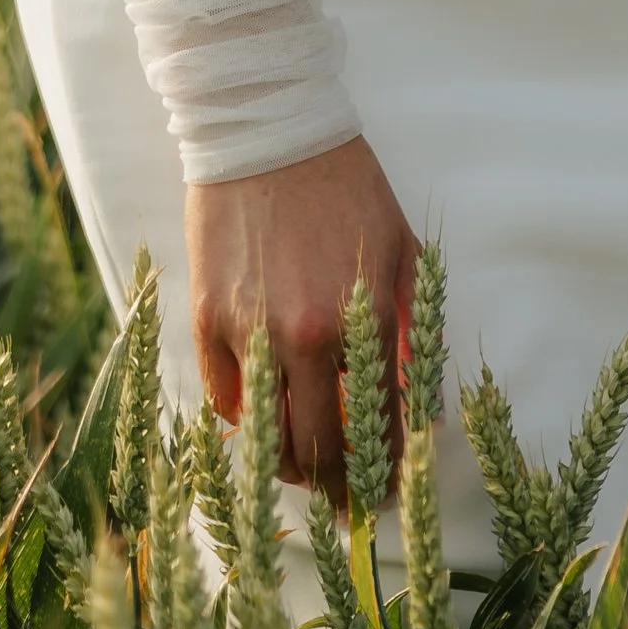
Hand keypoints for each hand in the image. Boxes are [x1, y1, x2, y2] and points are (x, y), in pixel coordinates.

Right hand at [187, 133, 416, 484]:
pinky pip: (224, 399)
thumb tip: (421, 405)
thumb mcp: (402, 249)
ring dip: (289, 462)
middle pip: (317, 451)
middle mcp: (302, 335)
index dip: (384, 472)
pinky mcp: (206, 317)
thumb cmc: (346, 184)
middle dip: (336, 486)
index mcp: (360, 319)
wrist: (271, 128)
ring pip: (266, 437)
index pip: (376, 428)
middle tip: (345, 500)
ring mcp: (248, 330)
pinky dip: (246, 419)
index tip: (386, 493)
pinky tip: (264, 414)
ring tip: (305, 463)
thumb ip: (412, 330)